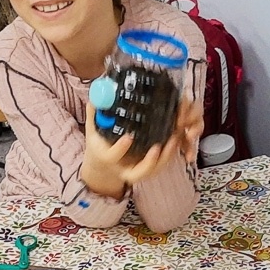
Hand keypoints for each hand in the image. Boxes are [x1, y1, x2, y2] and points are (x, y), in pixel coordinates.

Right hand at [81, 99, 200, 194]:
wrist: (104, 162)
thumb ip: (95, 114)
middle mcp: (123, 168)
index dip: (120, 148)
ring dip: (165, 157)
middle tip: (157, 147)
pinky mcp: (147, 168)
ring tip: (173, 138)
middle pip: (138, 173)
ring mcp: (136, 170)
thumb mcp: (93, 130)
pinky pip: (161, 164)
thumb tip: (96, 96)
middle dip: (149, 162)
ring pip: (153, 170)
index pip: (112, 156)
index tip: (129, 137)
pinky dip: (170, 154)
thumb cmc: (100, 144)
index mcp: (107, 158)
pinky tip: (176, 139)